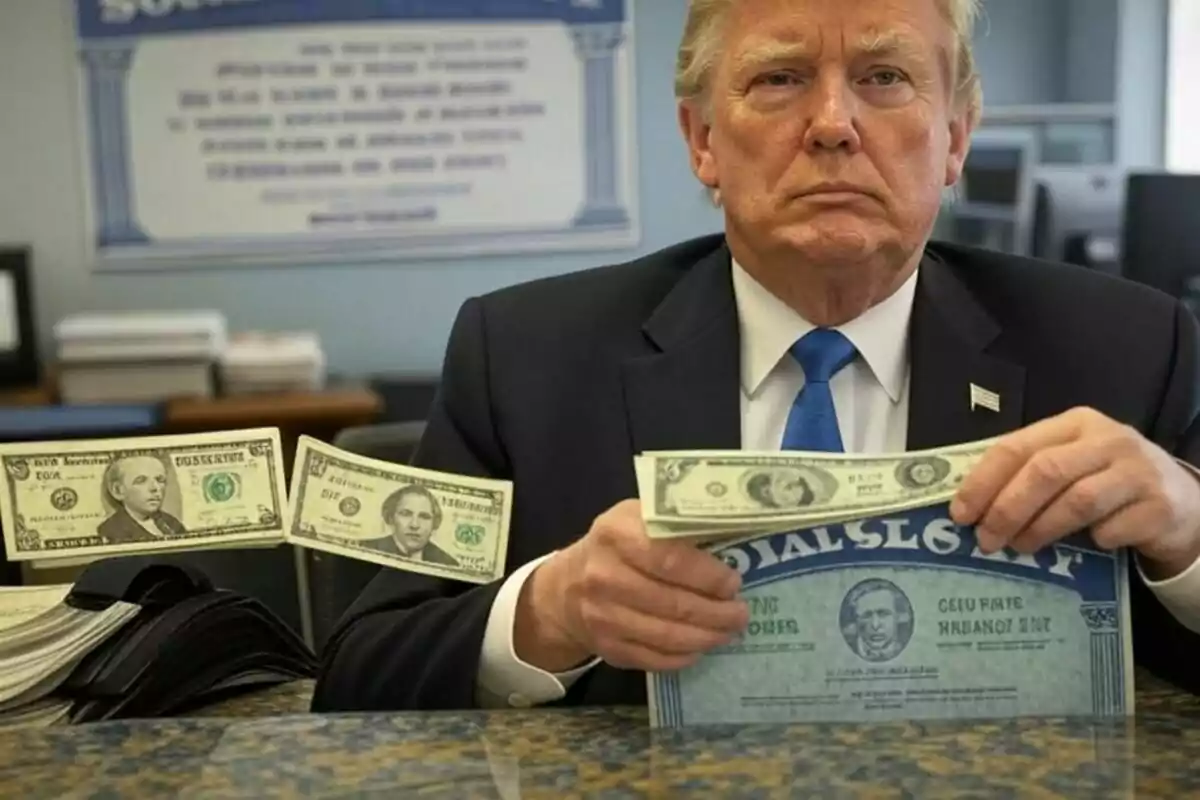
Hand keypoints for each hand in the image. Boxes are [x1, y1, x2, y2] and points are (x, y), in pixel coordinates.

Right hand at [515, 500, 748, 672]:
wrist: (566, 588)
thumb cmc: (617, 546)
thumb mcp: (637, 518)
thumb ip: (677, 525)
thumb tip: (736, 540)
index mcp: (616, 534)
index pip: (669, 558)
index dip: (707, 575)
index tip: (733, 582)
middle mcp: (604, 576)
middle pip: (673, 603)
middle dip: (717, 612)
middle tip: (741, 613)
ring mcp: (603, 616)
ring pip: (667, 635)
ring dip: (707, 637)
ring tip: (729, 631)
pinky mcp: (607, 647)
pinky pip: (655, 658)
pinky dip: (685, 656)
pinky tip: (701, 646)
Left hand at [950, 407, 1199, 575]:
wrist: (1181, 501)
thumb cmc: (1109, 482)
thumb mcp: (1072, 463)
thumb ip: (1029, 473)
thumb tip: (971, 506)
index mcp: (1075, 424)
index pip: (1017, 446)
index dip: (983, 481)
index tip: (961, 513)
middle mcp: (1108, 440)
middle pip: (1044, 472)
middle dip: (1006, 509)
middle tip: (986, 540)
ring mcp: (1138, 471)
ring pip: (1077, 501)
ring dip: (1040, 529)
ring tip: (1021, 547)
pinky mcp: (1160, 506)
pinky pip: (1113, 529)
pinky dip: (1094, 540)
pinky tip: (1087, 545)